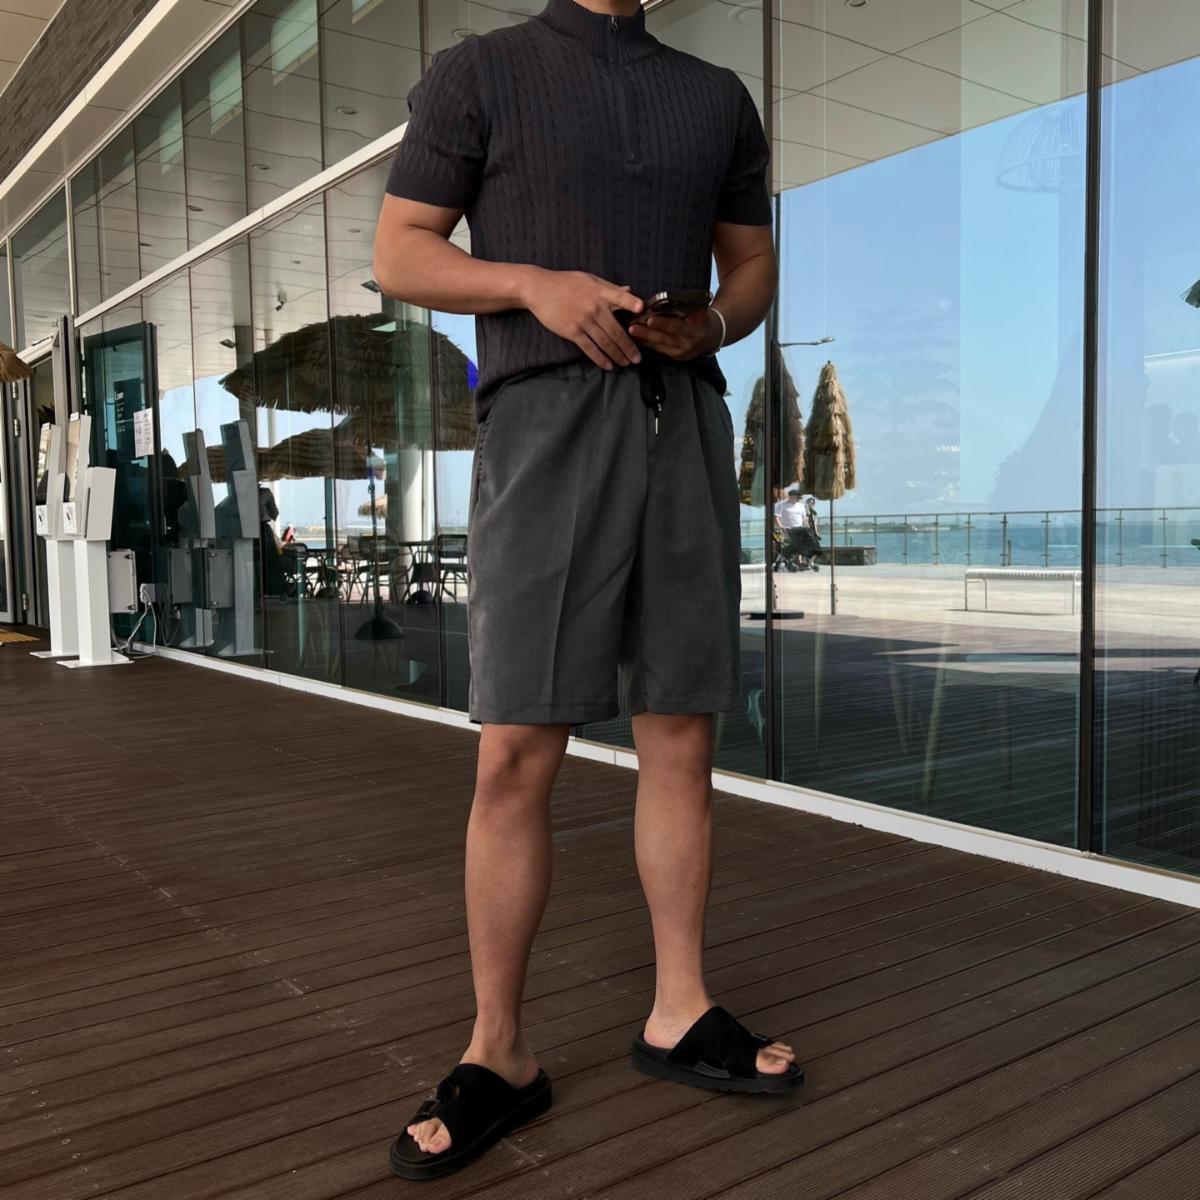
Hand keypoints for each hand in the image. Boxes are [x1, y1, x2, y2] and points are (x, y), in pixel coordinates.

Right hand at [521, 268, 643, 369]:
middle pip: (615, 330)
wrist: (539, 289)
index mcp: (600, 292)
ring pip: (604, 342)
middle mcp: (594, 307)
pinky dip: (600, 358)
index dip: (631, 303)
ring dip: (617, 355)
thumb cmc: (566, 282)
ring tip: (626, 363)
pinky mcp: (572, 331)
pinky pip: (589, 348)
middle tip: (638, 359)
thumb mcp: (589, 279)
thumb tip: (629, 290)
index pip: (620, 297)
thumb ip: (610, 287)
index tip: (642, 309)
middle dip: (628, 346)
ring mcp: (583, 320)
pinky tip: (608, 365)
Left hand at [628, 307, 721, 361]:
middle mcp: (688, 344)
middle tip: (631, 327)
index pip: (676, 327)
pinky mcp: (676, 357)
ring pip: (659, 345)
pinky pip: (659, 350)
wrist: (713, 335)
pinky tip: (636, 337)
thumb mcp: (700, 310)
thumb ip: (686, 307)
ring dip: (643, 338)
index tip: (649, 319)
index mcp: (695, 330)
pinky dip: (647, 343)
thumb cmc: (703, 317)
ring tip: (630, 331)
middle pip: (664, 338)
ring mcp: (681, 353)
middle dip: (647, 333)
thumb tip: (665, 299)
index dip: (662, 324)